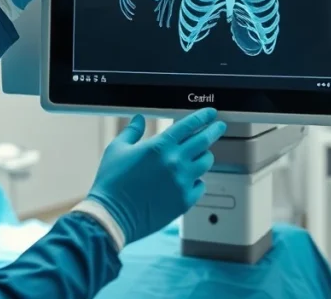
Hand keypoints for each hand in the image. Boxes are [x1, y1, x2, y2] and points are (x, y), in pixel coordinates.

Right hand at [87, 108, 227, 244]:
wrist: (112, 216)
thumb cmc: (111, 183)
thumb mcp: (117, 150)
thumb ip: (132, 131)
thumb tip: (139, 119)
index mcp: (160, 146)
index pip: (189, 125)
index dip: (203, 117)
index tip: (211, 113)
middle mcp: (175, 162)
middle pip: (204, 140)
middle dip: (215, 130)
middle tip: (219, 126)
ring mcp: (182, 182)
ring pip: (206, 162)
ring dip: (205, 155)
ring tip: (200, 155)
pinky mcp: (184, 201)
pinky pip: (201, 185)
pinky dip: (197, 180)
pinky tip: (190, 179)